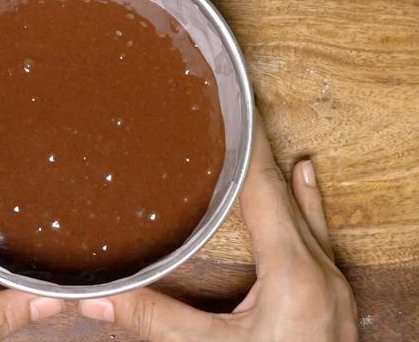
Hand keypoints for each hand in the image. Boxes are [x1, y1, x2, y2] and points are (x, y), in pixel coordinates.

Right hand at [78, 112, 357, 340]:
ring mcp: (331, 285)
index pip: (264, 191)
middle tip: (239, 120)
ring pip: (305, 214)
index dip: (249, 148)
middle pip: (284, 194)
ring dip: (283, 179)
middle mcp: (320, 271)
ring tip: (272, 145)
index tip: (238, 112)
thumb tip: (100, 299)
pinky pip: (318, 236)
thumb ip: (157, 320)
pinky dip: (307, 205)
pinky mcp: (330, 298)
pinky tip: (308, 184)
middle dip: (260, 156)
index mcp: (293, 273)